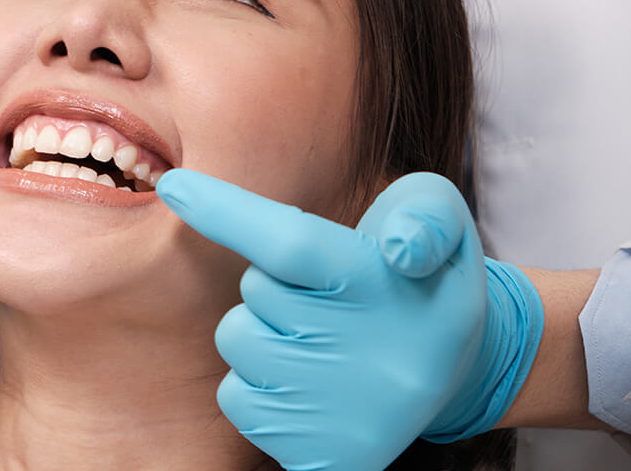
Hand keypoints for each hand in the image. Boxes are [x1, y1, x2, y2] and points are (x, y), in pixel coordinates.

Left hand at [156, 169, 542, 469]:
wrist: (455, 372)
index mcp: (387, 289)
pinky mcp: (318, 456)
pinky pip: (237, 399)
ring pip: (239, 342)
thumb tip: (400, 248)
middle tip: (326, 295)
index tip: (175, 186)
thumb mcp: (441, 219)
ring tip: (318, 338)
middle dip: (276, 284)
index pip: (292, 244)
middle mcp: (365, 357)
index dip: (226, 212)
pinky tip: (307, 381)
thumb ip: (425, 214)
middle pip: (257, 292)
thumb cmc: (422, 277)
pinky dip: (258, 384)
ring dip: (263, 332)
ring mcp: (338, 412)